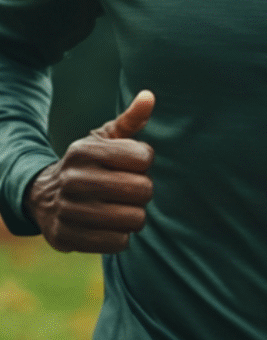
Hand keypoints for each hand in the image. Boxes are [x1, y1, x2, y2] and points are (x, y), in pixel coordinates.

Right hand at [26, 90, 156, 252]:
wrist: (44, 197)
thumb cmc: (90, 165)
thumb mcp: (104, 139)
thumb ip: (131, 120)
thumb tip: (149, 96)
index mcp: (84, 151)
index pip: (143, 157)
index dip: (144, 162)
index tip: (132, 164)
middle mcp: (73, 179)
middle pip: (142, 190)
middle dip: (143, 191)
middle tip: (131, 191)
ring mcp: (67, 209)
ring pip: (133, 219)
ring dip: (135, 216)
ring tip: (122, 209)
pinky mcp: (66, 236)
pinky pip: (118, 243)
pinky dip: (121, 237)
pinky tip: (110, 227)